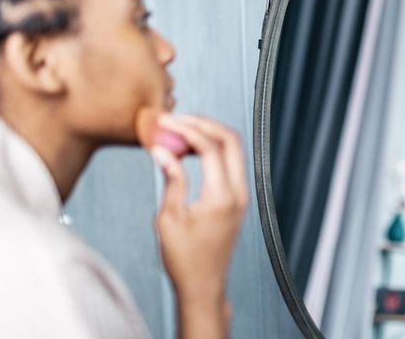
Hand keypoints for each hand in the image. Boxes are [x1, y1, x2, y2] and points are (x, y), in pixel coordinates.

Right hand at [149, 115, 247, 326]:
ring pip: (233, 149)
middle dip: (202, 123)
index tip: (164, 122)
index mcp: (222, 197)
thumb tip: (162, 148)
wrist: (204, 285)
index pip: (210, 147)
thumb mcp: (168, 218)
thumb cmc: (183, 259)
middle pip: (230, 140)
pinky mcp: (239, 198)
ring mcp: (243, 195)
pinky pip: (231, 162)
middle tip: (175, 120)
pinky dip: (213, 148)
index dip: (187, 128)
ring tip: (179, 131)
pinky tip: (190, 148)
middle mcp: (239, 193)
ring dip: (209, 134)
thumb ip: (171, 179)